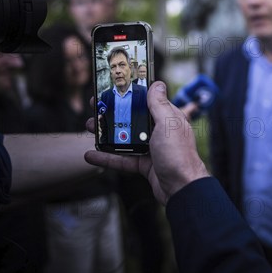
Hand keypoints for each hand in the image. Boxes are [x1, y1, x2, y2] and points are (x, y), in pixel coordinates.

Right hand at [85, 81, 208, 204]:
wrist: (182, 189)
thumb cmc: (179, 154)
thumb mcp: (168, 124)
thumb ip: (160, 105)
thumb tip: (157, 84)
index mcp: (167, 118)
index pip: (148, 101)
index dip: (131, 95)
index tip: (115, 89)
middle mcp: (159, 131)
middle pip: (132, 119)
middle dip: (113, 113)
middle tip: (96, 107)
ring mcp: (151, 148)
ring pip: (124, 138)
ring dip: (106, 133)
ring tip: (89, 126)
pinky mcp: (144, 165)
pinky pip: (121, 159)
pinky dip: (106, 157)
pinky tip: (90, 154)